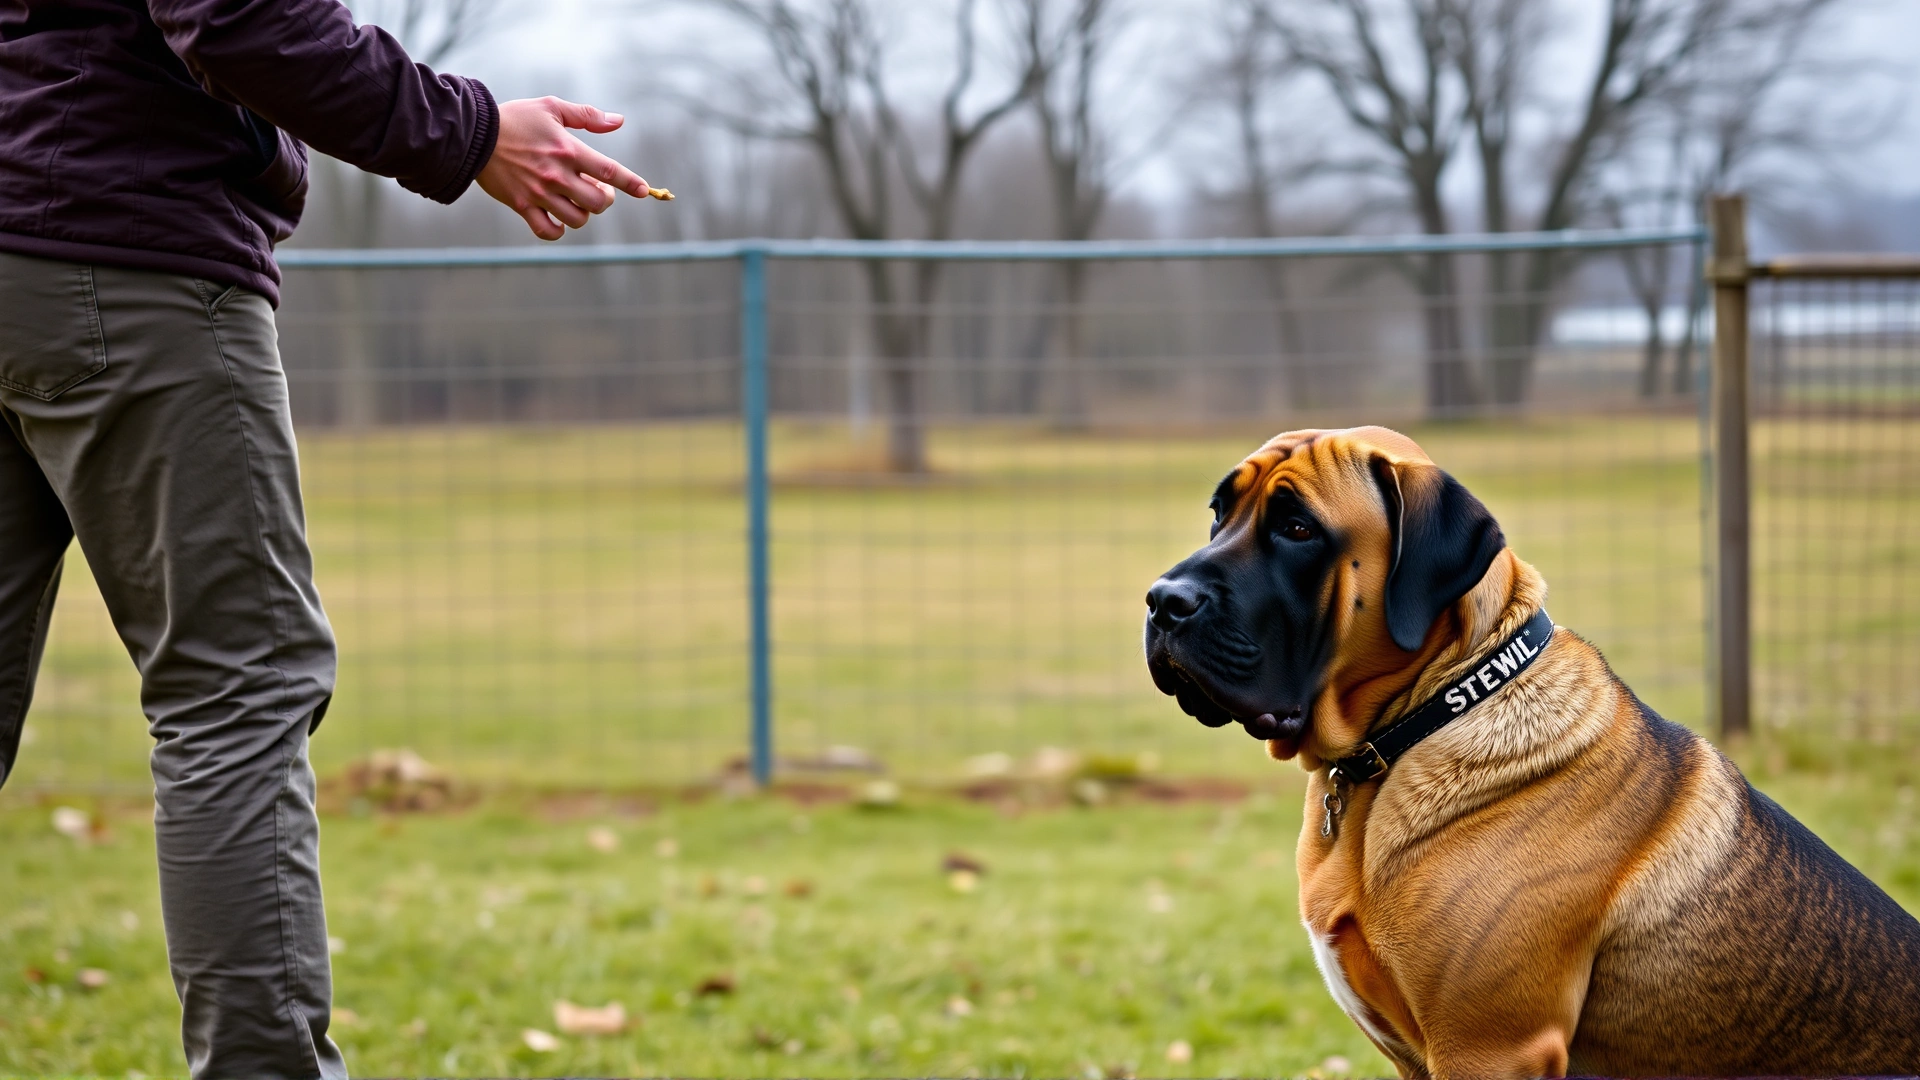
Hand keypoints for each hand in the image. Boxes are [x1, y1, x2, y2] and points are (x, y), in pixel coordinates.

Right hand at [477, 97, 651, 240]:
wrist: (473, 134)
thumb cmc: (515, 118)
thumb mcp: (552, 107)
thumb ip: (587, 116)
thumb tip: (619, 121)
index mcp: (568, 150)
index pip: (608, 171)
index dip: (629, 182)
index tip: (643, 190)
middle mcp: (556, 175)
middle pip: (598, 203)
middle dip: (604, 199)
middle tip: (595, 189)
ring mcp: (539, 193)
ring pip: (577, 219)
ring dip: (582, 212)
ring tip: (574, 199)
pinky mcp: (522, 206)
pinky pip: (548, 231)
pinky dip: (558, 229)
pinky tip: (558, 217)